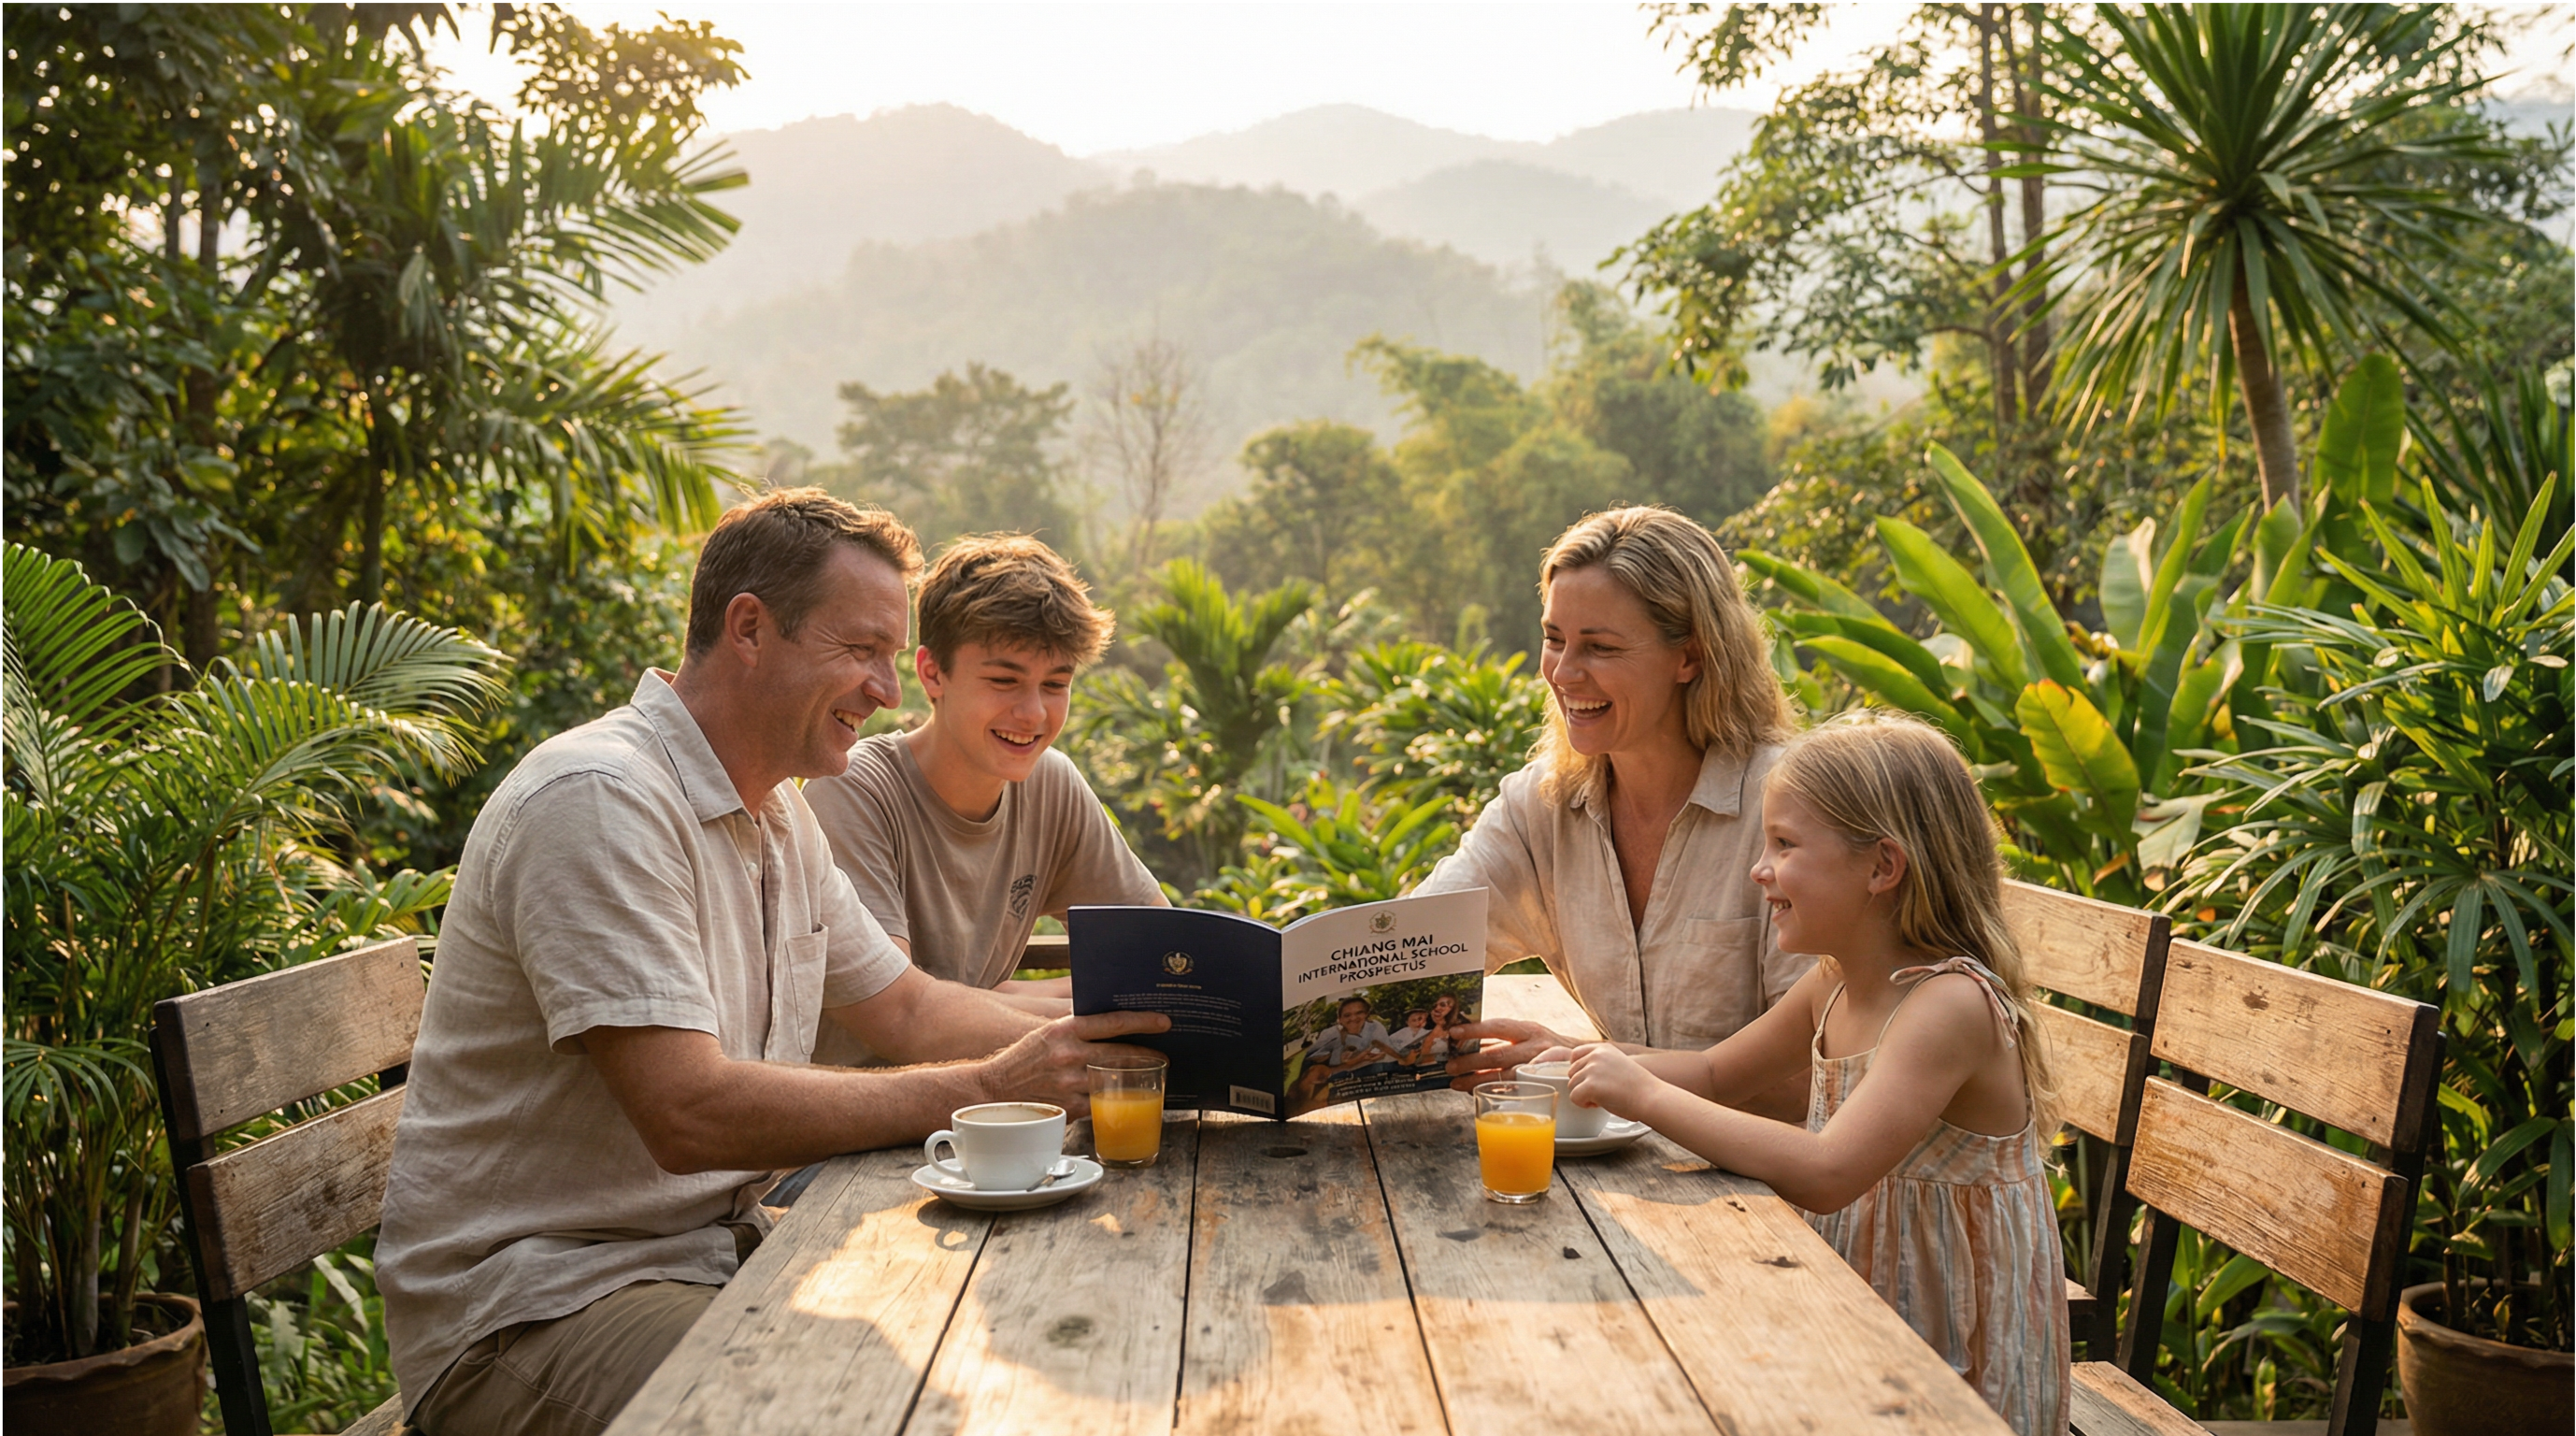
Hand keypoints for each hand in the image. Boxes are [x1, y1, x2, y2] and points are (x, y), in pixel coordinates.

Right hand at [980, 1010, 1169, 1115]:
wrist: (993, 1090)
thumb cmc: (1024, 1060)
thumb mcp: (1047, 1034)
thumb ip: (1077, 1030)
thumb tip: (1112, 1026)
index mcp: (1063, 1031)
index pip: (1112, 1022)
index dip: (1142, 1021)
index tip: (1164, 1022)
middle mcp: (1068, 1056)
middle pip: (1121, 1054)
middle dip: (1148, 1056)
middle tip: (1165, 1057)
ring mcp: (1069, 1084)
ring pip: (1115, 1081)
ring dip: (1136, 1081)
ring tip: (1149, 1079)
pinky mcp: (1069, 1109)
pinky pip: (1101, 1104)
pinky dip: (1112, 1101)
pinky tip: (1121, 1099)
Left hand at [1442, 1018, 1570, 1088]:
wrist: (1582, 1060)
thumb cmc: (1545, 1047)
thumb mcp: (1527, 1035)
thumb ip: (1501, 1038)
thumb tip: (1464, 1040)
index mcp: (1528, 1029)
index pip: (1498, 1026)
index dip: (1476, 1030)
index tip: (1453, 1033)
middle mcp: (1535, 1046)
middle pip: (1499, 1054)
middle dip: (1471, 1062)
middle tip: (1450, 1067)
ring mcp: (1540, 1067)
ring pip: (1505, 1076)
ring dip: (1477, 1080)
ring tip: (1457, 1083)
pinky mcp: (1543, 1085)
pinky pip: (1514, 1090)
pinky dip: (1494, 1090)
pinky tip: (1477, 1092)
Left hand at [1568, 1043, 1660, 1119]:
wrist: (1650, 1097)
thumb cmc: (1637, 1087)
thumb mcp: (1617, 1064)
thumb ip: (1599, 1064)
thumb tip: (1577, 1073)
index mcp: (1603, 1048)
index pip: (1576, 1054)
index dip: (1578, 1070)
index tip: (1588, 1080)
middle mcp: (1596, 1055)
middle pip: (1572, 1073)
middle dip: (1583, 1085)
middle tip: (1602, 1092)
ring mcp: (1592, 1069)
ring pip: (1572, 1086)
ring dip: (1584, 1095)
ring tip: (1604, 1097)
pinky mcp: (1591, 1085)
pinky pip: (1574, 1097)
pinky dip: (1584, 1105)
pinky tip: (1599, 1104)